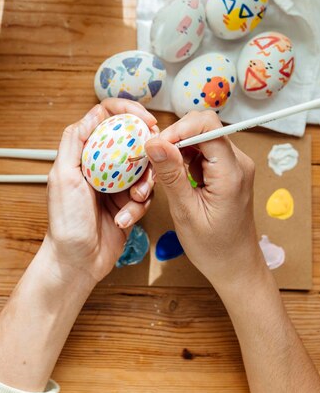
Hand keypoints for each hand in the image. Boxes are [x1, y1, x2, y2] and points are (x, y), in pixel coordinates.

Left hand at [44, 99, 156, 286]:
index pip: (107, 117)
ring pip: (145, 168)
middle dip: (146, 150)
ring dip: (144, 184)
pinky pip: (147, 195)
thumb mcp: (63, 175)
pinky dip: (139, 207)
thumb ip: (75, 141)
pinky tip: (124, 219)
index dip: (128, 111)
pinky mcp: (130, 203)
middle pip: (133, 140)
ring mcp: (118, 183)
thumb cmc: (65, 222)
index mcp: (85, 152)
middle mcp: (102, 163)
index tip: (146, 119)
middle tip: (153, 156)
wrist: (77, 262)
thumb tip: (93, 113)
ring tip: (134, 199)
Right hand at [145, 110, 263, 288]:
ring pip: (200, 137)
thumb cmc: (213, 248)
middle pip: (203, 127)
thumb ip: (171, 175)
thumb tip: (154, 142)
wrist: (236, 267)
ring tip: (163, 174)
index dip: (177, 129)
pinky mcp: (227, 170)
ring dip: (177, 149)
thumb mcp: (186, 212)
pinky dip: (184, 158)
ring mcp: (234, 165)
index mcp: (231, 172)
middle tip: (153, 161)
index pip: (206, 125)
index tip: (155, 147)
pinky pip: (202, 151)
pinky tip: (175, 179)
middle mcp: (237, 162)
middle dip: (174, 138)